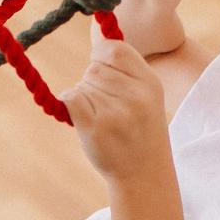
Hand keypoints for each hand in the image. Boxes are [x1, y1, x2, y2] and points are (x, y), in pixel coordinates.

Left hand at [64, 40, 169, 179]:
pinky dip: (69, 102)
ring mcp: (115, 112)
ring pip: (82, 83)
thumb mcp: (147, 95)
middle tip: (106, 104)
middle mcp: (135, 95)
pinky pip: (71, 97)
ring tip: (101, 116)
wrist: (144, 173)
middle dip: (92, 81)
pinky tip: (81, 116)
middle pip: (94, 68)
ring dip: (83, 95)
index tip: (105, 71)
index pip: (115, 49)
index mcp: (150, 83)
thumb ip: (127, 70)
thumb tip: (97, 46)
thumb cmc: (140, 129)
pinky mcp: (96, 128)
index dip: (102, 57)